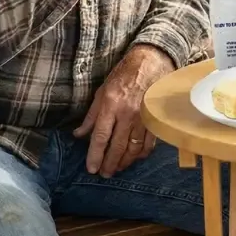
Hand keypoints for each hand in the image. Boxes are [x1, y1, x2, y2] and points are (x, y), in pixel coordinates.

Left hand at [73, 45, 173, 177]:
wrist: (152, 61)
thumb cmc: (124, 74)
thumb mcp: (103, 90)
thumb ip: (92, 115)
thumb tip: (79, 134)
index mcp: (111, 105)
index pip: (101, 137)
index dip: (95, 155)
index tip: (91, 168)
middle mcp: (128, 114)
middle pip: (117, 146)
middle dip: (109, 163)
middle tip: (104, 174)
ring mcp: (144, 117)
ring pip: (134, 148)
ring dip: (125, 162)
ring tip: (117, 168)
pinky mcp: (155, 118)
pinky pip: (149, 142)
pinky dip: (142, 153)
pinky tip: (135, 157)